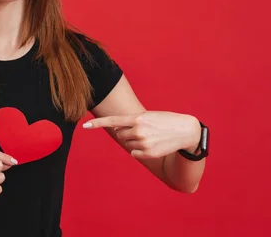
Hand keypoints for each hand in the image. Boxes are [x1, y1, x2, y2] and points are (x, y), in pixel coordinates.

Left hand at [82, 111, 200, 158]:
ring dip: (134, 142)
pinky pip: (134, 153)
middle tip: (142, 130)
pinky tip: (151, 145)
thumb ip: (131, 122)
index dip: (97, 124)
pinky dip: (139, 151)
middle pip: (120, 135)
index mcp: (137, 118)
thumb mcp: (148, 116)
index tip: (85, 126)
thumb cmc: (165, 121)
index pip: (113, 121)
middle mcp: (138, 130)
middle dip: (127, 133)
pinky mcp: (149, 153)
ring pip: (127, 144)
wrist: (186, 130)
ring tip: (150, 137)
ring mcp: (143, 142)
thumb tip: (117, 132)